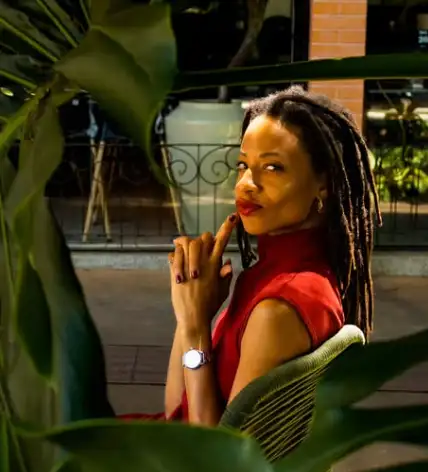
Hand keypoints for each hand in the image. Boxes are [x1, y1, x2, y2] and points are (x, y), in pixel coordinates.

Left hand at [168, 213, 237, 331]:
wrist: (193, 318)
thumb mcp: (223, 291)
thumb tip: (227, 262)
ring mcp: (188, 266)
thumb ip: (226, 276)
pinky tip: (175, 261)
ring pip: (187, 243)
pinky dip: (174, 255)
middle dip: (202, 238)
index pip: (222, 242)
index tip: (232, 216)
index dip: (227, 228)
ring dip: (184, 244)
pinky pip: (173, 255)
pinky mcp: (176, 271)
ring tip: (182, 248)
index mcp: (215, 266)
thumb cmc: (210, 306)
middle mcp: (203, 263)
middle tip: (197, 245)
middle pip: (203, 238)